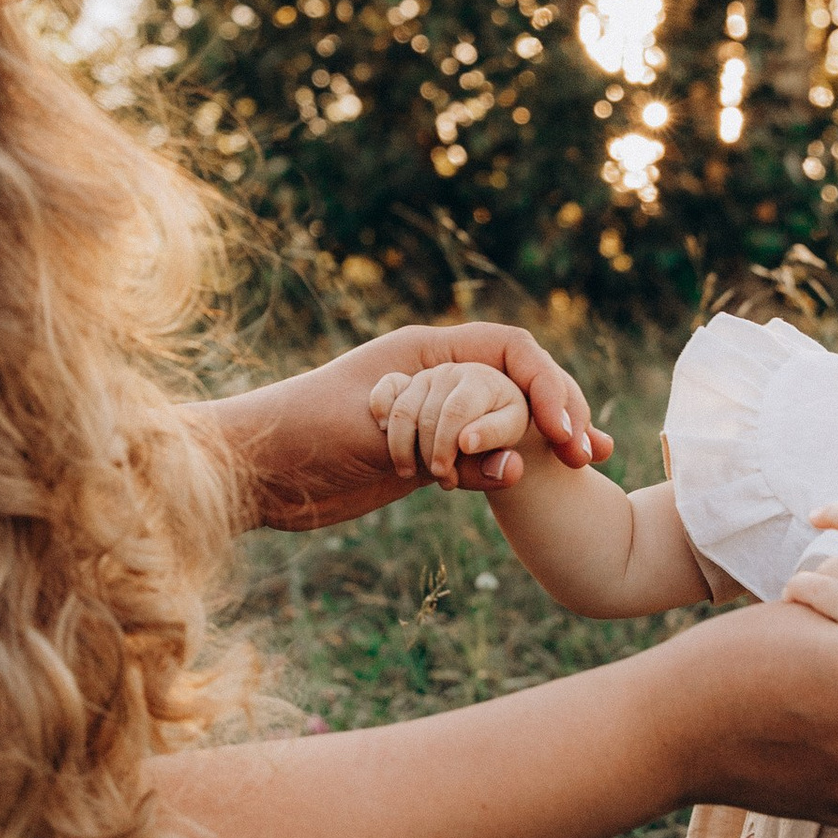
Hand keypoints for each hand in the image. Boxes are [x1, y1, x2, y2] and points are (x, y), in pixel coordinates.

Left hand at [202, 323, 611, 532]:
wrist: (250, 473)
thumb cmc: (296, 435)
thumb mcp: (372, 433)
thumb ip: (445, 449)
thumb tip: (512, 470)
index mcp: (424, 351)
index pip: (510, 350)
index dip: (549, 382)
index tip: (567, 428)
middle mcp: (433, 378)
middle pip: (517, 384)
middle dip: (557, 413)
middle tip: (588, 455)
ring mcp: (431, 420)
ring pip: (504, 422)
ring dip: (541, 441)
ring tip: (583, 467)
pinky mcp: (423, 461)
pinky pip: (479, 458)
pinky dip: (509, 469)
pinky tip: (536, 487)